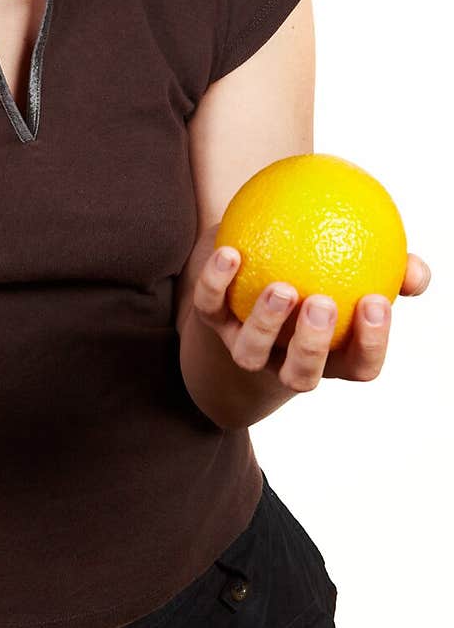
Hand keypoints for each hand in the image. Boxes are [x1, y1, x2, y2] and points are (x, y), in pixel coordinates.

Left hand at [191, 230, 430, 390]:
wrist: (252, 271)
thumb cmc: (321, 272)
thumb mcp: (355, 270)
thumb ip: (390, 269)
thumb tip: (417, 270)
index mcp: (331, 354)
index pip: (360, 366)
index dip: (371, 344)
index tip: (376, 301)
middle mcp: (287, 359)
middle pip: (301, 375)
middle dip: (312, 346)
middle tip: (322, 303)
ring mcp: (247, 345)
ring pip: (251, 354)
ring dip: (266, 323)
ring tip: (281, 287)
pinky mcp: (211, 321)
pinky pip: (210, 306)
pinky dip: (217, 282)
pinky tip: (230, 252)